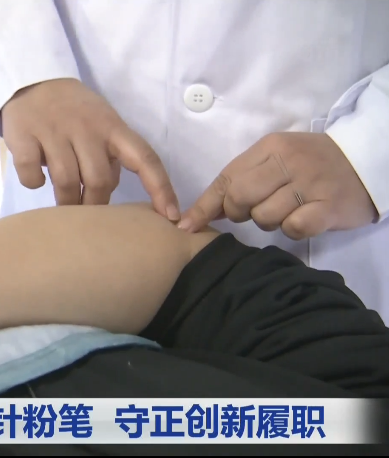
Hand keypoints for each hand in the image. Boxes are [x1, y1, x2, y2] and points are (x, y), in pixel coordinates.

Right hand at [1, 78, 179, 220]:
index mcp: (113, 127)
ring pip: (67, 182)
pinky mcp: (24, 136)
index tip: (171, 216)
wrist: (33, 83)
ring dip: (66, 201)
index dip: (161, 188)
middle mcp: (87, 128)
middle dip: (94, 204)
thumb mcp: (102, 124)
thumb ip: (112, 154)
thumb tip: (113, 191)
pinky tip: (37, 176)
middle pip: (100, 180)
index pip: (145, 158)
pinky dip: (35, 183)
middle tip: (86, 211)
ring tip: (64, 205)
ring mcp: (54, 131)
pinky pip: (32, 175)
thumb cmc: (74, 111)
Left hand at [180, 132, 378, 239]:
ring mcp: (310, 184)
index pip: (226, 178)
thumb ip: (240, 179)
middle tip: (253, 210)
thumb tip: (201, 212)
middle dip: (238, 212)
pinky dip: (293, 228)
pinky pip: (293, 228)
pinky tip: (303, 218)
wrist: (365, 161)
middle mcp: (289, 162)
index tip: (186, 225)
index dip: (204, 205)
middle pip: (239, 198)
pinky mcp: (328, 207)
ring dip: (268, 221)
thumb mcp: (275, 160)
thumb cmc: (311, 163)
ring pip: (264, 216)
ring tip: (285, 209)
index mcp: (270, 147)